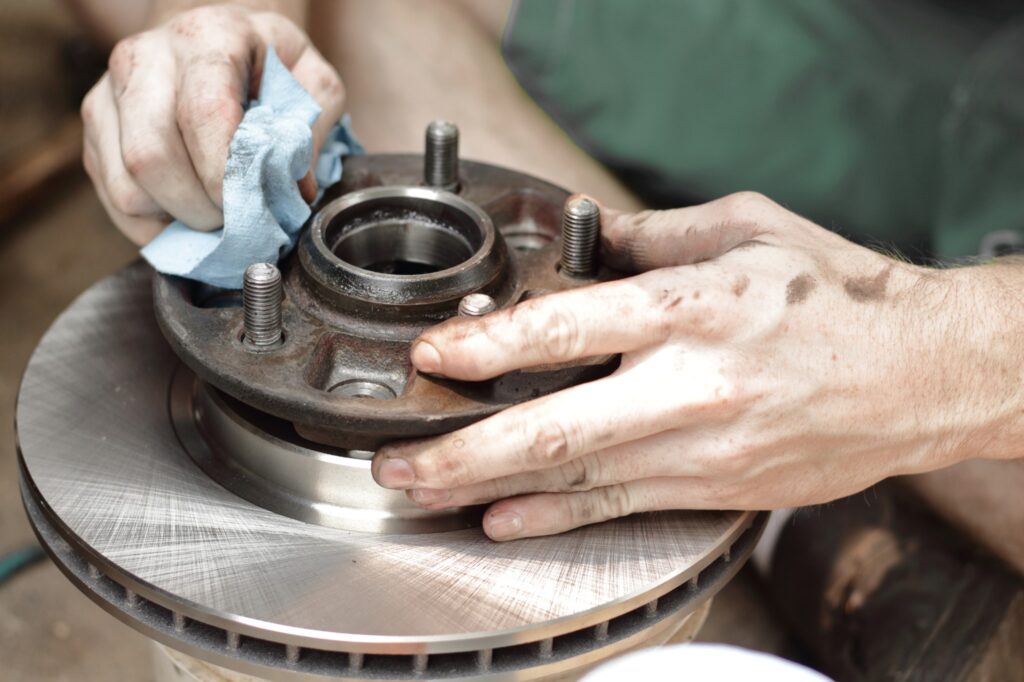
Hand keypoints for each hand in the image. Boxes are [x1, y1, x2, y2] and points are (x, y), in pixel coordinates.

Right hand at [81, 4, 344, 243]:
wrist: (214, 42)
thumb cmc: (268, 66)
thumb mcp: (312, 83)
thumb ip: (310, 132)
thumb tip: (295, 192)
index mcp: (207, 38)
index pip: (203, 115)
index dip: (225, 174)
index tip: (250, 206)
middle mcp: (145, 58)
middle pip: (152, 156)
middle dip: (200, 208)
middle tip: (236, 220)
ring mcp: (109, 92)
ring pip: (127, 186)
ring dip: (177, 220)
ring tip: (215, 216)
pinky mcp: (95, 126)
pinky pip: (113, 198)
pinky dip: (153, 224)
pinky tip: (186, 215)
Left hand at [372, 192, 996, 540]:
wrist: (922, 374)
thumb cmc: (839, 297)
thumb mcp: (749, 229)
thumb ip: (657, 233)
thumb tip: (595, 235)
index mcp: (692, 305)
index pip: (565, 328)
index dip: (485, 345)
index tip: (433, 354)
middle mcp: (690, 383)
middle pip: (553, 429)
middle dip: (460, 450)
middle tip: (396, 460)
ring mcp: (703, 447)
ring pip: (576, 479)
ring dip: (488, 489)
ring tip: (425, 491)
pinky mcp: (717, 489)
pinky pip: (621, 506)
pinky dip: (555, 516)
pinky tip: (503, 520)